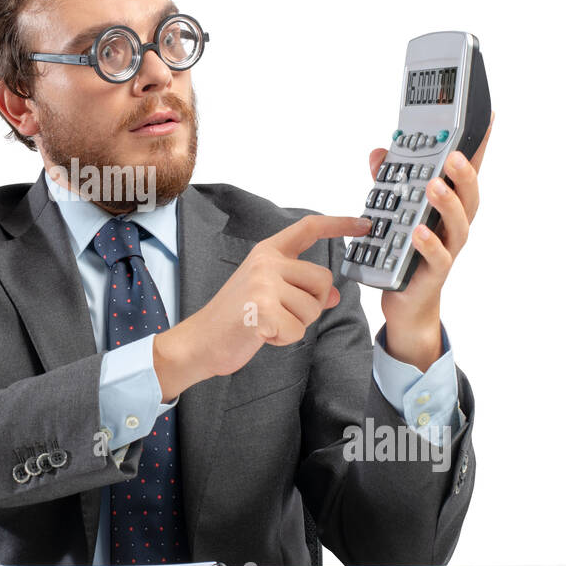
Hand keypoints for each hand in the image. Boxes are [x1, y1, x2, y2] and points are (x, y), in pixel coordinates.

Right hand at [152, 213, 370, 401]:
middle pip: (322, 280)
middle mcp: (266, 262)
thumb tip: (334, 295)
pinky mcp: (262, 309)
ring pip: (313, 308)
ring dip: (296, 325)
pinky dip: (284, 339)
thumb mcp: (270, 295)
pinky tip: (263, 334)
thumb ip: (301, 289)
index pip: (309, 229)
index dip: (339, 224)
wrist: (201, 341)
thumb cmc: (235, 318)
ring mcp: (263, 283)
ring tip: (268, 323)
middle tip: (282, 313)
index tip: (364, 224)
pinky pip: (297, 330)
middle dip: (312, 304)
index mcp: (267, 252)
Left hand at [372, 111, 493, 369]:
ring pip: (459, 224)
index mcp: (449, 204)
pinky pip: (438, 257)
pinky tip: (419, 232)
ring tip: (434, 185)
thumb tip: (379, 150)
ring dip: (448, 203)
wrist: (405, 299)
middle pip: (469, 194)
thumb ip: (388, 181)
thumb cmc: (405, 248)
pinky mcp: (436, 273)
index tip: (488, 116)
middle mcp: (454, 224)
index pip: (466, 171)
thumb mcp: (393, 209)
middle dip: (464, 173)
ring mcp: (449, 248)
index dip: (479, 145)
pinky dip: (429, 244)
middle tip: (453, 154)